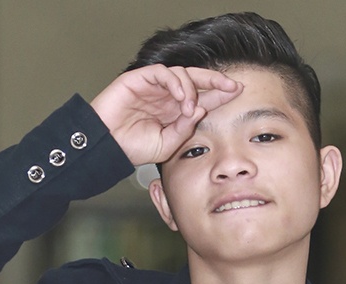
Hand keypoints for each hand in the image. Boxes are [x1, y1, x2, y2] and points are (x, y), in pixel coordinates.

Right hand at [91, 65, 241, 165]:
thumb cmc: (132, 148)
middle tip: (232, 86)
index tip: (237, 93)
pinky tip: (181, 97)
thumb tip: (200, 111)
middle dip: (216, 81)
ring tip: (191, 108)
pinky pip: (163, 72)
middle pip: (196, 80)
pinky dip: (175, 82)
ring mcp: (154, 86)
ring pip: (181, 74)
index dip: (219, 94)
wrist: (107, 147)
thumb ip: (184, 130)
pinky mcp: (140, 78)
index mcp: (174, 111)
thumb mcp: (167, 146)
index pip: (201, 97)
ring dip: (191, 89)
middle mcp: (167, 96)